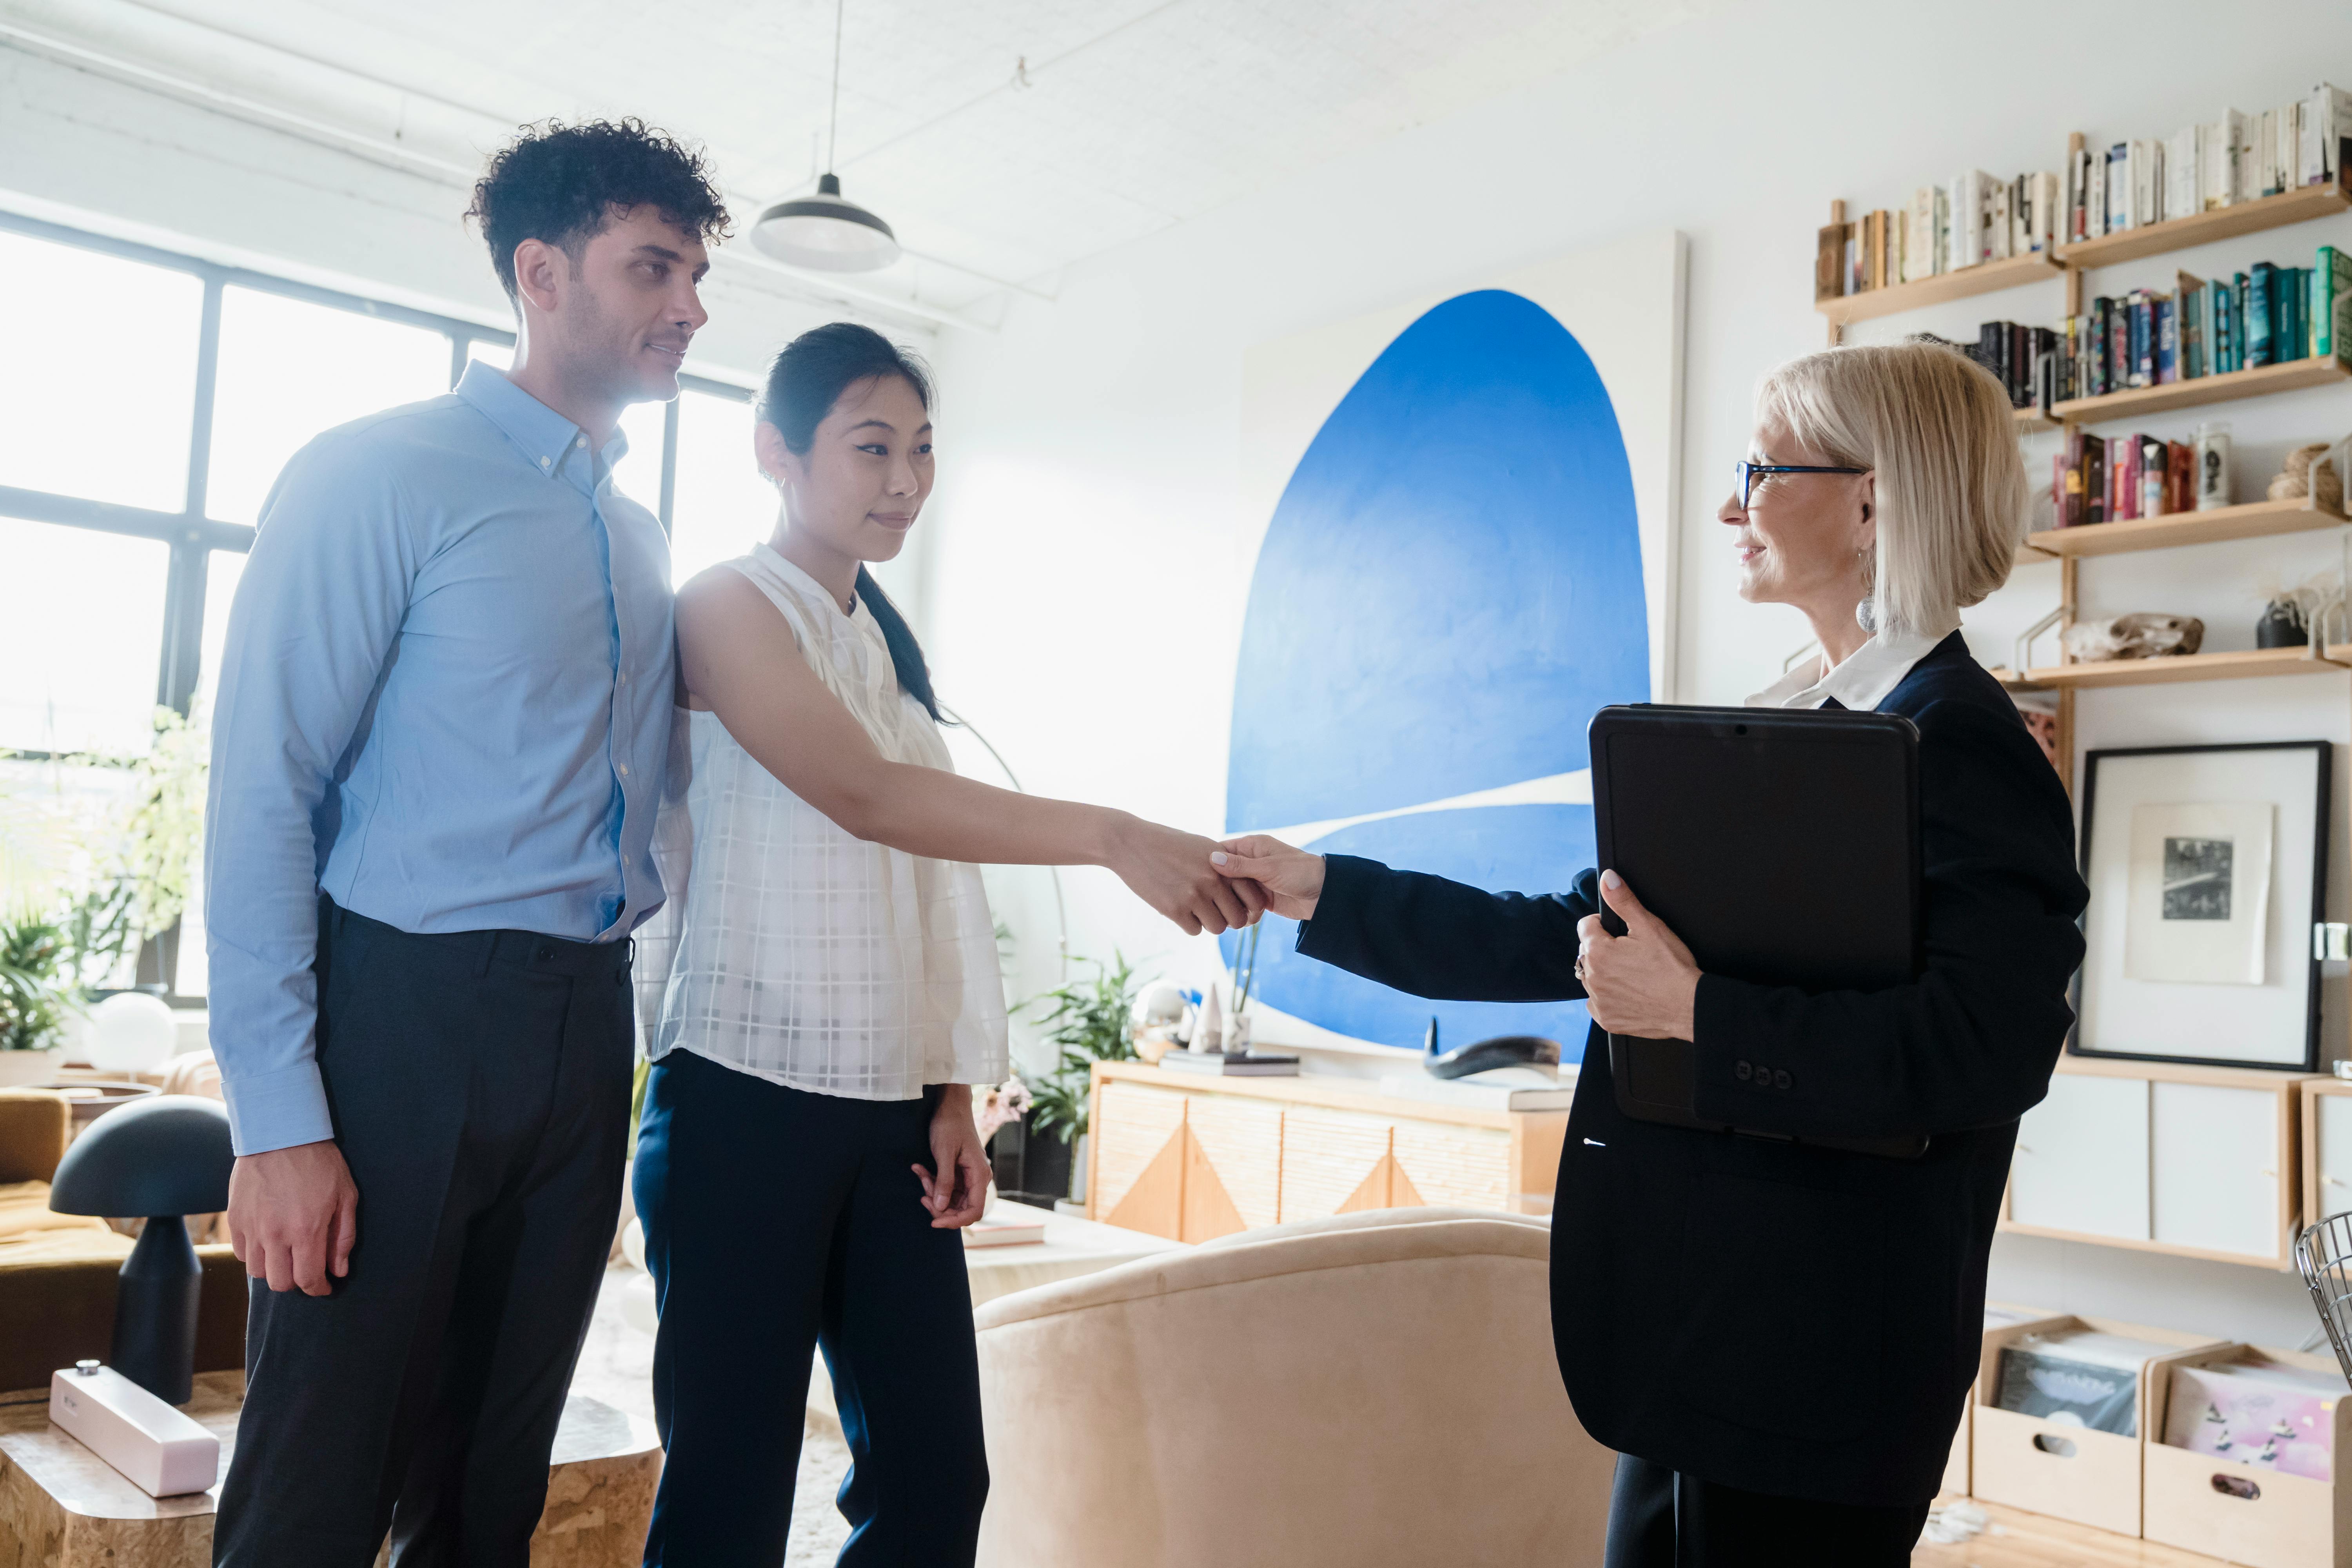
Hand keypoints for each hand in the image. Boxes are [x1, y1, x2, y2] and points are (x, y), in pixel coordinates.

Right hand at [227, 1140, 358, 1295]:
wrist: (280, 1134)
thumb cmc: (319, 1163)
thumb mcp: (345, 1196)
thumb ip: (342, 1237)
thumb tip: (339, 1270)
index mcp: (305, 1230)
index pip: (308, 1279)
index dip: (319, 1289)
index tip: (325, 1287)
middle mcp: (275, 1234)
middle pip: (280, 1283)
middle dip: (297, 1282)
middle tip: (307, 1269)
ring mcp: (251, 1228)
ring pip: (258, 1272)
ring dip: (275, 1270)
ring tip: (288, 1255)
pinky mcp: (234, 1219)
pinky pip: (241, 1254)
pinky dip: (255, 1255)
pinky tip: (268, 1242)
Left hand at [916, 1085, 990, 1228]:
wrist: (950, 1106)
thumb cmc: (949, 1125)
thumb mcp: (944, 1153)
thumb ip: (944, 1182)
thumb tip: (940, 1209)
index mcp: (979, 1175)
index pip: (974, 1211)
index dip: (955, 1221)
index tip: (934, 1222)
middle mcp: (977, 1179)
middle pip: (961, 1209)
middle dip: (939, 1206)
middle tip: (922, 1194)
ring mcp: (968, 1177)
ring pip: (951, 1199)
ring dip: (933, 1192)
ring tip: (920, 1174)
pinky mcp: (959, 1173)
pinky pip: (946, 1187)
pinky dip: (932, 1183)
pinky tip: (920, 1170)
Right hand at [1107, 816, 1265, 935]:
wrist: (1131, 843)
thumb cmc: (1167, 843)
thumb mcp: (1202, 846)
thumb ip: (1225, 864)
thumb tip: (1243, 884)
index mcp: (1225, 864)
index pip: (1254, 898)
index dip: (1249, 908)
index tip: (1237, 907)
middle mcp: (1214, 880)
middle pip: (1238, 919)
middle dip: (1229, 920)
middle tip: (1215, 912)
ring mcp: (1194, 895)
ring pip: (1217, 928)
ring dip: (1208, 923)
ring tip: (1195, 910)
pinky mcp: (1174, 909)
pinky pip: (1194, 930)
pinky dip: (1188, 923)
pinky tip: (1178, 909)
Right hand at [1209, 835, 1324, 920]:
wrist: (1325, 894)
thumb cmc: (1301, 872)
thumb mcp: (1269, 868)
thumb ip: (1240, 866)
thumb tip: (1212, 858)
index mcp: (1252, 847)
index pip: (1222, 850)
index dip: (1209, 862)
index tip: (1200, 876)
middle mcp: (1251, 863)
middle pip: (1224, 874)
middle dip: (1220, 888)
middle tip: (1216, 899)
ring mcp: (1255, 881)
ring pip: (1232, 892)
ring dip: (1233, 902)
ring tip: (1232, 910)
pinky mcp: (1261, 898)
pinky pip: (1244, 905)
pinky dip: (1244, 912)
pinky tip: (1245, 918)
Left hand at [1575, 870, 1701, 1039]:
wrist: (1689, 1006)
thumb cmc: (1672, 968)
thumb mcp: (1649, 926)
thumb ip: (1623, 901)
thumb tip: (1608, 879)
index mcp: (1598, 951)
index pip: (1586, 926)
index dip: (1604, 925)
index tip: (1620, 933)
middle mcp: (1592, 977)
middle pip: (1588, 952)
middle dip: (1604, 949)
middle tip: (1632, 954)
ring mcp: (1598, 1001)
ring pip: (1592, 977)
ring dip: (1604, 973)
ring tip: (1632, 974)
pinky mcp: (1606, 1019)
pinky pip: (1598, 1003)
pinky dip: (1609, 997)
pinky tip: (1630, 993)